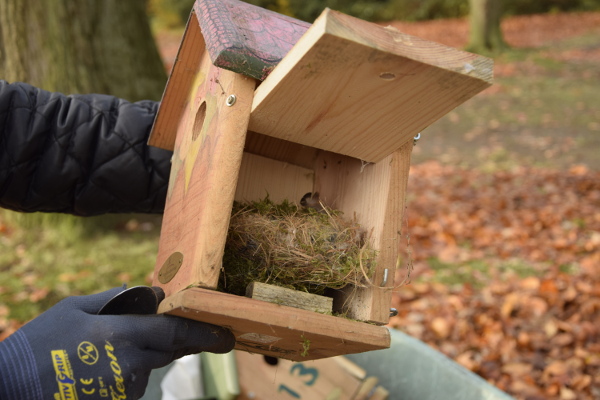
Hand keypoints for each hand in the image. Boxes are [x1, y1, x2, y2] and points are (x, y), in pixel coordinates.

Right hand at [0, 287, 234, 399]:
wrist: (9, 389)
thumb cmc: (39, 344)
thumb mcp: (74, 309)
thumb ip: (118, 298)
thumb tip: (154, 291)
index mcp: (121, 335)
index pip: (176, 332)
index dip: (206, 333)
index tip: (228, 335)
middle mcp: (129, 364)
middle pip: (171, 349)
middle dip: (184, 340)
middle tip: (195, 332)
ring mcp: (124, 388)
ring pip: (152, 366)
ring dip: (147, 354)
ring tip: (111, 349)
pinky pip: (135, 382)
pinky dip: (131, 369)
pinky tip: (104, 365)